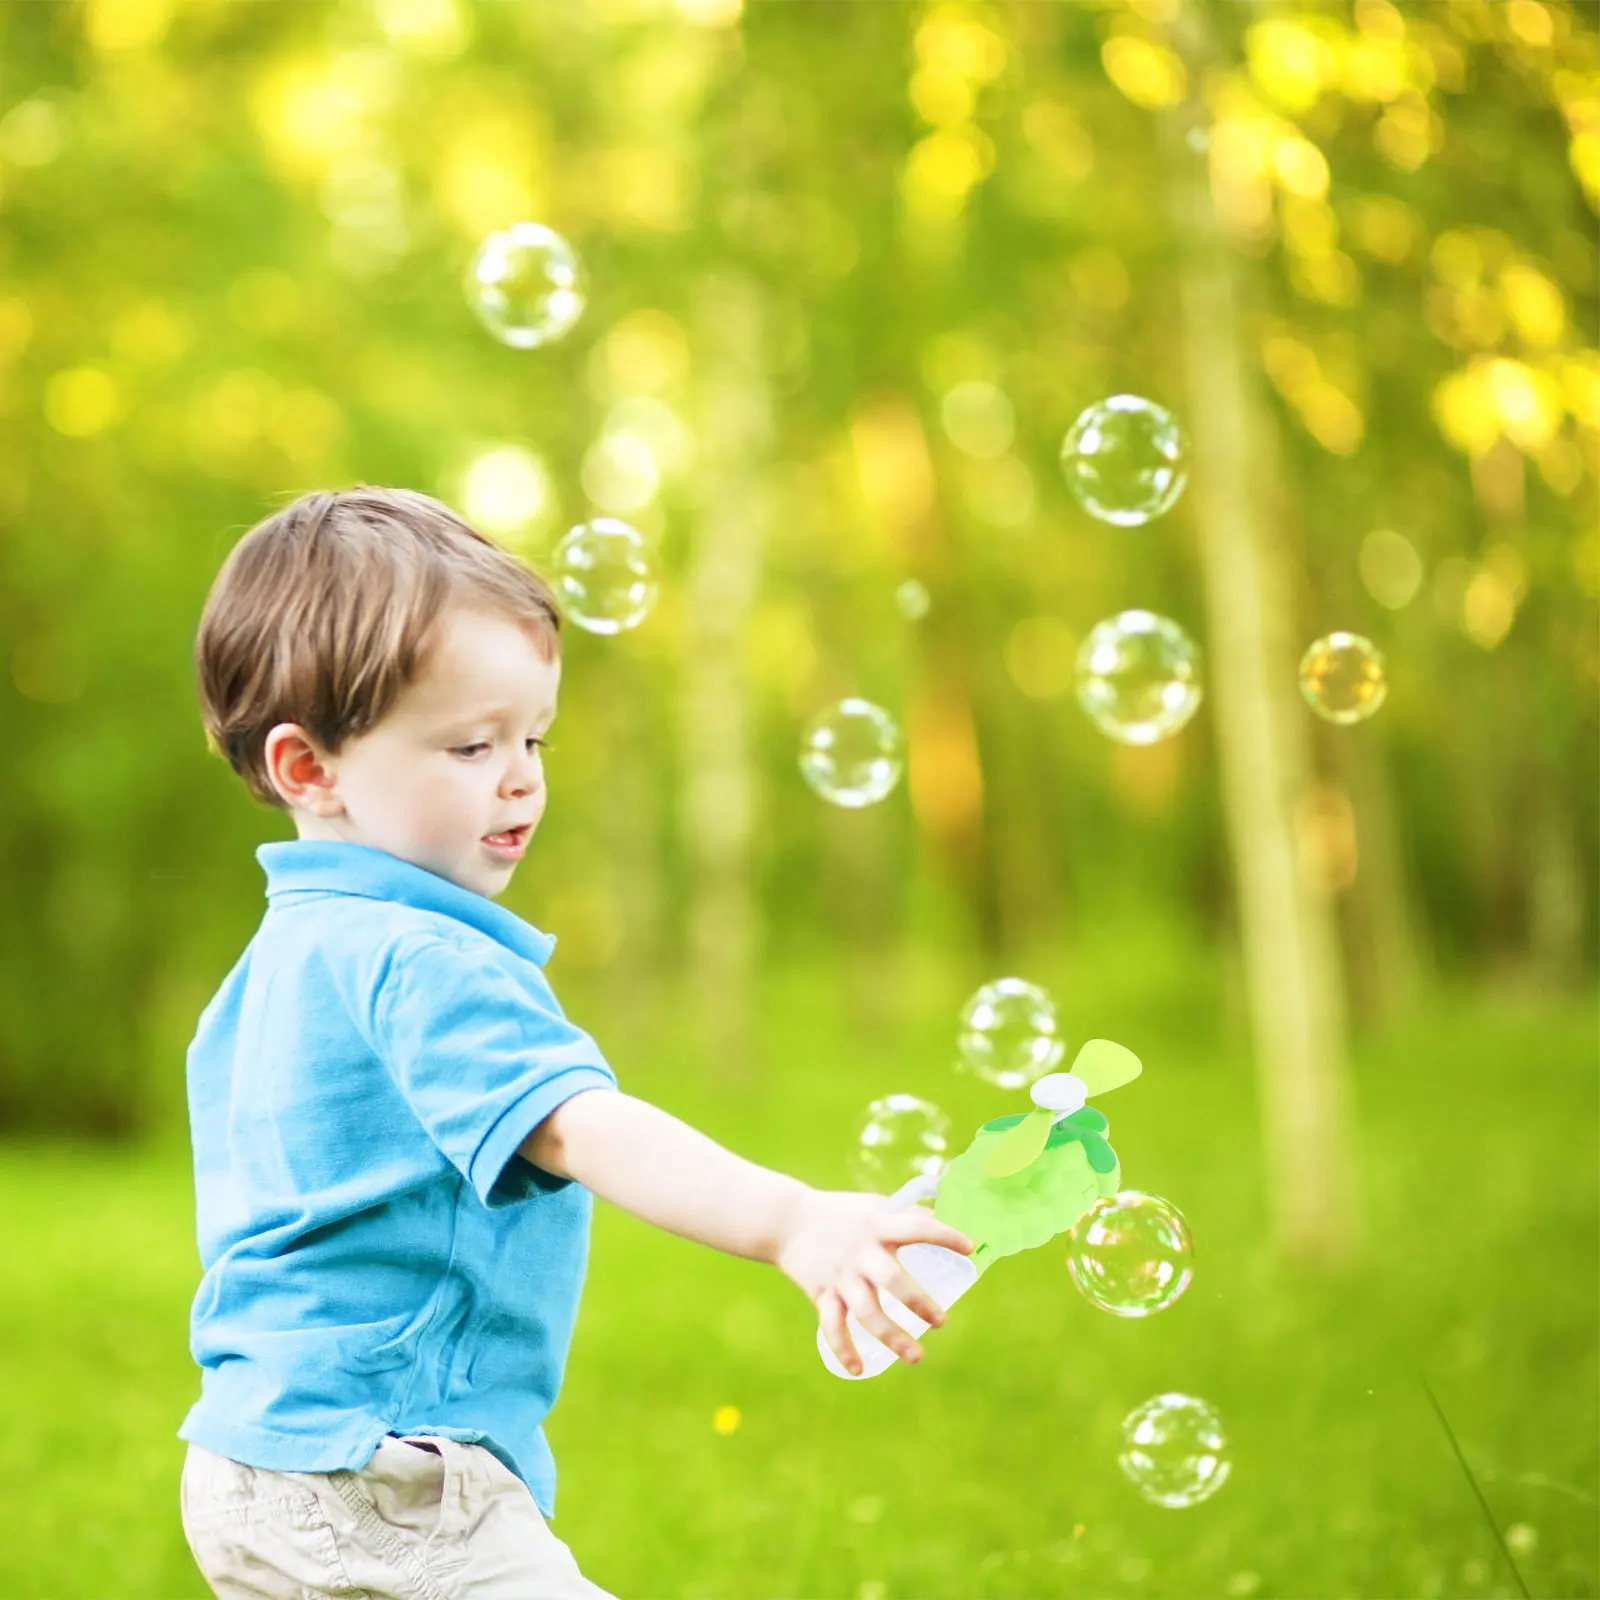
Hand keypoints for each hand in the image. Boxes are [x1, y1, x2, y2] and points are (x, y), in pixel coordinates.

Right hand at [773, 1187, 975, 1374]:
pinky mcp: (821, 1293)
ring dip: (892, 1337)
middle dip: (918, 1303)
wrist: (786, 1220)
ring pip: (866, 1312)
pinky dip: (843, 1349)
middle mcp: (861, 1253)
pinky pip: (832, 1326)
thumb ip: (905, 1213)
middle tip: (942, 1322)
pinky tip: (858, 1369)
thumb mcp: (872, 1206)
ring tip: (916, 1357)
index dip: (944, 1235)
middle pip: (892, 1280)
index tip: (970, 1248)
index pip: (917, 1227)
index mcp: (877, 1226)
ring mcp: (840, 1276)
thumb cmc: (840, 1213)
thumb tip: (947, 1210)